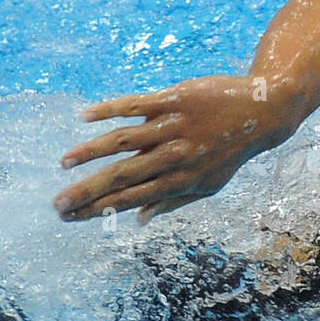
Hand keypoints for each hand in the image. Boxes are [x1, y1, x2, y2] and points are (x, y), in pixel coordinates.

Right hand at [53, 75, 292, 224]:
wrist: (262, 112)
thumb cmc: (230, 151)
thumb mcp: (208, 184)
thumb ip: (171, 202)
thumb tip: (136, 221)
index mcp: (181, 180)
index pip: (132, 199)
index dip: (99, 209)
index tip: (69, 217)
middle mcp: (175, 155)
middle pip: (124, 175)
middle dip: (88, 191)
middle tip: (57, 203)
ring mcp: (174, 126)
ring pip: (125, 139)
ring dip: (92, 151)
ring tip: (65, 162)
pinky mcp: (175, 99)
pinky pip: (137, 104)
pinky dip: (110, 109)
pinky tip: (86, 117)